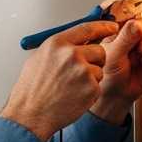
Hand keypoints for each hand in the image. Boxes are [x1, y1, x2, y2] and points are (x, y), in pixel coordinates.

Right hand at [0, 21, 118, 141]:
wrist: (30, 114)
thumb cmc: (31, 90)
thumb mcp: (39, 58)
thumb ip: (60, 47)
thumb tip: (76, 42)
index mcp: (57, 43)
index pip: (87, 28)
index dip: (103, 27)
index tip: (112, 27)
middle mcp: (71, 54)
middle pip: (99, 50)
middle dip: (94, 60)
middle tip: (79, 72)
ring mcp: (83, 71)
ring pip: (99, 69)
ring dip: (91, 77)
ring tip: (71, 87)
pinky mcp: (91, 87)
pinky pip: (98, 85)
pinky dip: (89, 91)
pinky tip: (73, 96)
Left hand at [90, 16, 141, 123]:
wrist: (117, 95)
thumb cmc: (108, 76)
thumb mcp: (114, 55)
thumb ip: (125, 39)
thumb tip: (137, 24)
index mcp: (117, 31)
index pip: (131, 18)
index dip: (138, 22)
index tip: (139, 29)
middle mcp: (130, 36)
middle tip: (139, 49)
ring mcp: (141, 44)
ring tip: (140, 58)